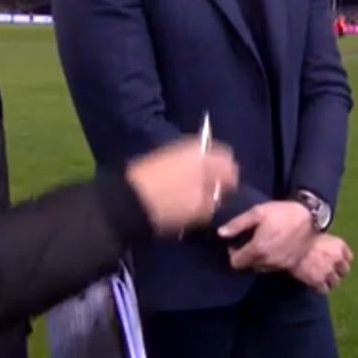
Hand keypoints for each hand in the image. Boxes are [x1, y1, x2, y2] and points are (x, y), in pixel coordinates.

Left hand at [124, 137, 239, 236]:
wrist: (127, 200)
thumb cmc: (169, 205)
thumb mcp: (200, 209)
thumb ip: (216, 200)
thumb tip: (222, 195)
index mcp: (207, 156)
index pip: (230, 162)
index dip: (231, 181)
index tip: (226, 196)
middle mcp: (193, 147)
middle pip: (213, 158)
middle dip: (215, 174)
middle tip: (211, 194)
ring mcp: (174, 149)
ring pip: (197, 159)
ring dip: (200, 173)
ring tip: (194, 194)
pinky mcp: (160, 156)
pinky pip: (182, 162)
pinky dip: (185, 173)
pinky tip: (179, 189)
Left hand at [220, 201, 316, 272]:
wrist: (310, 217)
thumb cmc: (282, 213)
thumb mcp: (258, 212)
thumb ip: (237, 224)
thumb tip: (220, 233)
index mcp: (257, 249)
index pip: (235, 263)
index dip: (232, 253)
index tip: (236, 242)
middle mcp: (267, 261)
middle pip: (247, 266)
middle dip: (244, 256)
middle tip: (249, 241)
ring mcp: (279, 265)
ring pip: (260, 267)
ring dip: (257, 259)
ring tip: (262, 243)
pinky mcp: (289, 264)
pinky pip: (273, 266)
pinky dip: (269, 260)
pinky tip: (273, 246)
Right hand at [291, 234, 352, 293]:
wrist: (289, 244)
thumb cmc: (299, 237)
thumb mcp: (317, 235)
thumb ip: (326, 245)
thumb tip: (325, 250)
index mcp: (339, 246)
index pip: (348, 258)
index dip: (341, 261)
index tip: (336, 263)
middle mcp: (337, 259)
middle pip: (345, 271)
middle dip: (337, 272)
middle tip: (328, 274)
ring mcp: (329, 271)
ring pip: (335, 283)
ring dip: (328, 282)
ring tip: (320, 281)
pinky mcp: (319, 281)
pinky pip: (324, 290)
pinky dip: (319, 289)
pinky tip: (312, 285)